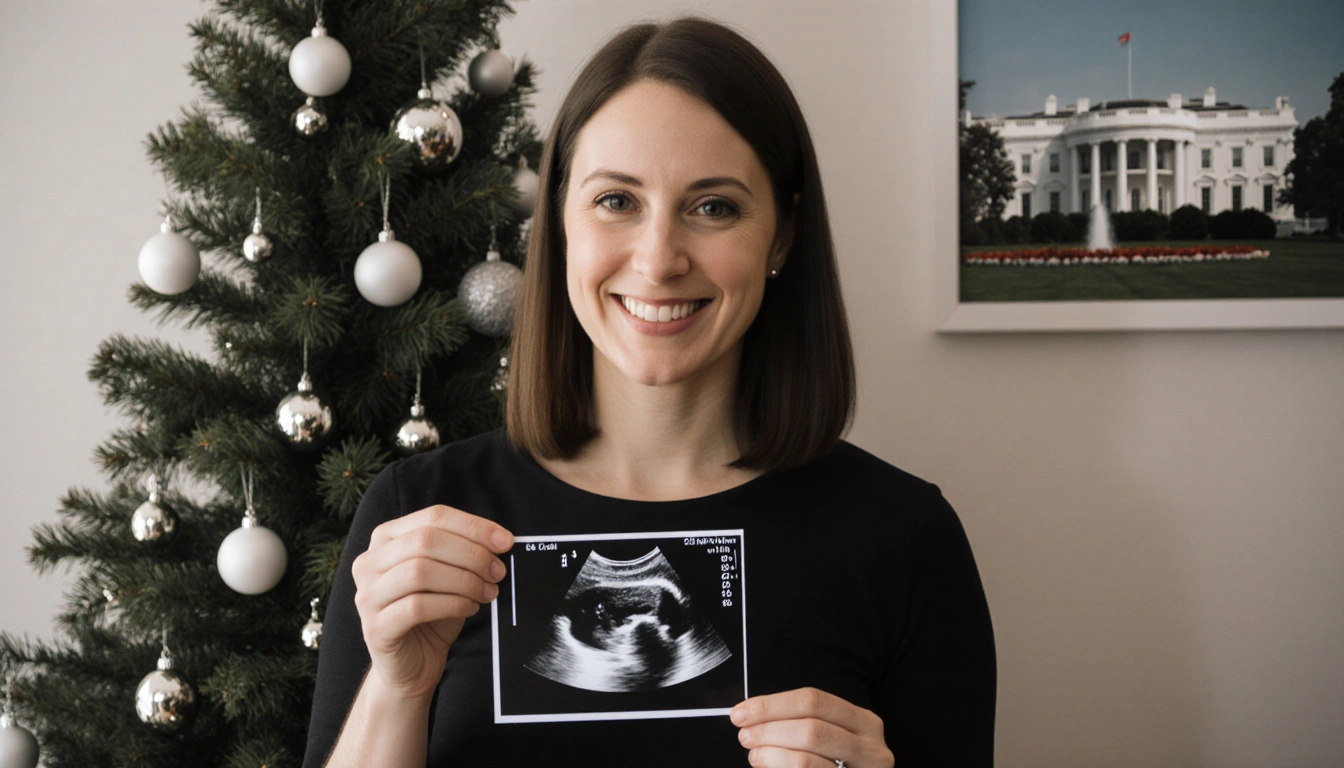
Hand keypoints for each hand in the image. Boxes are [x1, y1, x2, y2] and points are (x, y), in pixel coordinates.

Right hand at [351, 505, 512, 699]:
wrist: (412, 665)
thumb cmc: (432, 614)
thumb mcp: (448, 574)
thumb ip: (464, 552)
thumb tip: (500, 539)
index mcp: (386, 538)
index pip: (433, 517)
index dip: (473, 527)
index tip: (505, 541)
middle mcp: (369, 562)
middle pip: (425, 540)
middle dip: (471, 554)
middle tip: (498, 571)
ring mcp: (367, 595)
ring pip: (419, 572)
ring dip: (463, 580)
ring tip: (487, 592)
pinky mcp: (375, 627)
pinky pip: (417, 606)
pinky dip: (451, 604)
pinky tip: (469, 608)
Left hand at [731, 687, 893, 767]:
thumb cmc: (835, 764)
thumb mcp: (829, 738)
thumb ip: (798, 724)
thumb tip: (750, 715)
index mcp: (863, 721)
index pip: (813, 701)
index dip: (772, 705)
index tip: (741, 713)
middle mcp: (871, 747)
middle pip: (811, 728)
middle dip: (769, 730)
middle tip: (745, 736)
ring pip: (807, 759)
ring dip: (771, 755)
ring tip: (755, 755)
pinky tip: (769, 767)